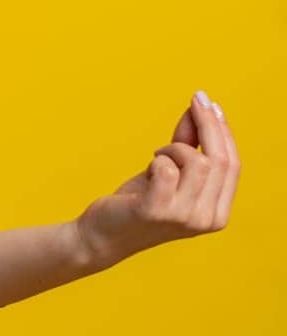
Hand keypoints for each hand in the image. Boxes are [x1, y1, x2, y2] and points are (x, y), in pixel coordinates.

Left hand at [73, 92, 239, 267]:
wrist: (102, 235)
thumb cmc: (138, 202)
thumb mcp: (170, 172)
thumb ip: (188, 145)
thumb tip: (200, 109)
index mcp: (218, 213)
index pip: (233, 165)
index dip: (223, 131)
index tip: (210, 103)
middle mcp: (206, 219)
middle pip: (220, 161)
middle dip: (208, 124)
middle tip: (195, 100)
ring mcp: (183, 217)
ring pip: (197, 162)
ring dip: (174, 148)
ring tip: (158, 155)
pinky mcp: (156, 211)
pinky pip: (167, 169)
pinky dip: (158, 160)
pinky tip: (150, 166)